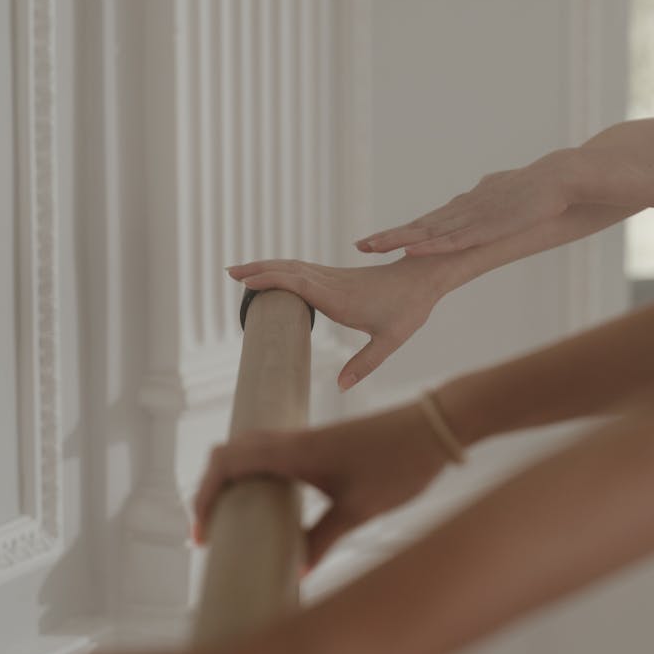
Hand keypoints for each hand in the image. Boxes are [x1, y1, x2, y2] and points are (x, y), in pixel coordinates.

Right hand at [194, 401, 447, 565]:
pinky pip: (273, 453)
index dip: (204, 496)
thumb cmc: (402, 464)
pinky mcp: (323, 442)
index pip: (226, 462)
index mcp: (296, 451)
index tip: (204, 535)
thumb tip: (296, 571)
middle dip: (211, 490)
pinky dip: (257, 474)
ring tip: (233, 520)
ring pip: (250, 450)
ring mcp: (308, 438)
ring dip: (233, 481)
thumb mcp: (361, 511)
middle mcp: (295, 439)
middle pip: (229, 453)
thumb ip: (323, 540)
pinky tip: (271, 503)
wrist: (438, 425)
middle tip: (212, 530)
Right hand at [226, 256, 446, 388]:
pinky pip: (304, 270)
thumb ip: (364, 364)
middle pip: (289, 270)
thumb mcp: (390, 342)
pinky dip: (282, 270)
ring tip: (242, 272)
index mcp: (341, 298)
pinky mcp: (339, 277)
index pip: (298, 283)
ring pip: (294, 267)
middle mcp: (334, 283)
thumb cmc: (409, 310)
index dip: (270, 279)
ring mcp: (335, 278)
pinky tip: (272, 275)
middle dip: (258, 269)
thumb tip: (340, 386)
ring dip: (267, 266)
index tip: (246, 281)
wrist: (424, 279)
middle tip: (229, 272)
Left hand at [355, 149, 575, 256]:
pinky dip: (430, 245)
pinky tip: (411, 249)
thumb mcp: (502, 194)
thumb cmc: (534, 186)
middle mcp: (461, 211)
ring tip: (372, 247)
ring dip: (398, 240)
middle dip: (387, 236)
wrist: (556, 178)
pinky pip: (452, 240)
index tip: (375, 239)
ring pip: (427, 232)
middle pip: (417, 225)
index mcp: (464, 207)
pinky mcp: (485, 228)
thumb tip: (479, 191)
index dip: (399, 231)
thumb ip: (487, 197)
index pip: (424, 222)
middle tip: (360, 244)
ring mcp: (471, 219)